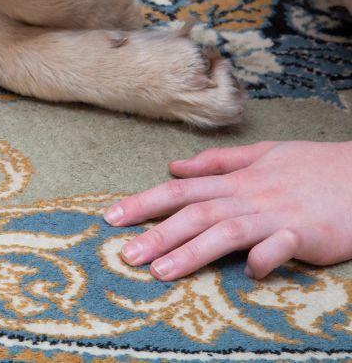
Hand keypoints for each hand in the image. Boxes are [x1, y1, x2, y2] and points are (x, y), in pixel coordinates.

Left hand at [104, 140, 351, 279]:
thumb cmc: (315, 167)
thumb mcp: (263, 153)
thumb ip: (217, 162)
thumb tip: (173, 166)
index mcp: (238, 179)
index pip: (181, 190)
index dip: (145, 202)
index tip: (111, 218)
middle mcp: (250, 195)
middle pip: (195, 212)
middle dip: (157, 233)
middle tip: (125, 255)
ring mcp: (277, 215)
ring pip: (226, 231)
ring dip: (192, 251)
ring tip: (160, 271)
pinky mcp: (307, 234)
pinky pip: (280, 247)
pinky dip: (264, 258)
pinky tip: (247, 273)